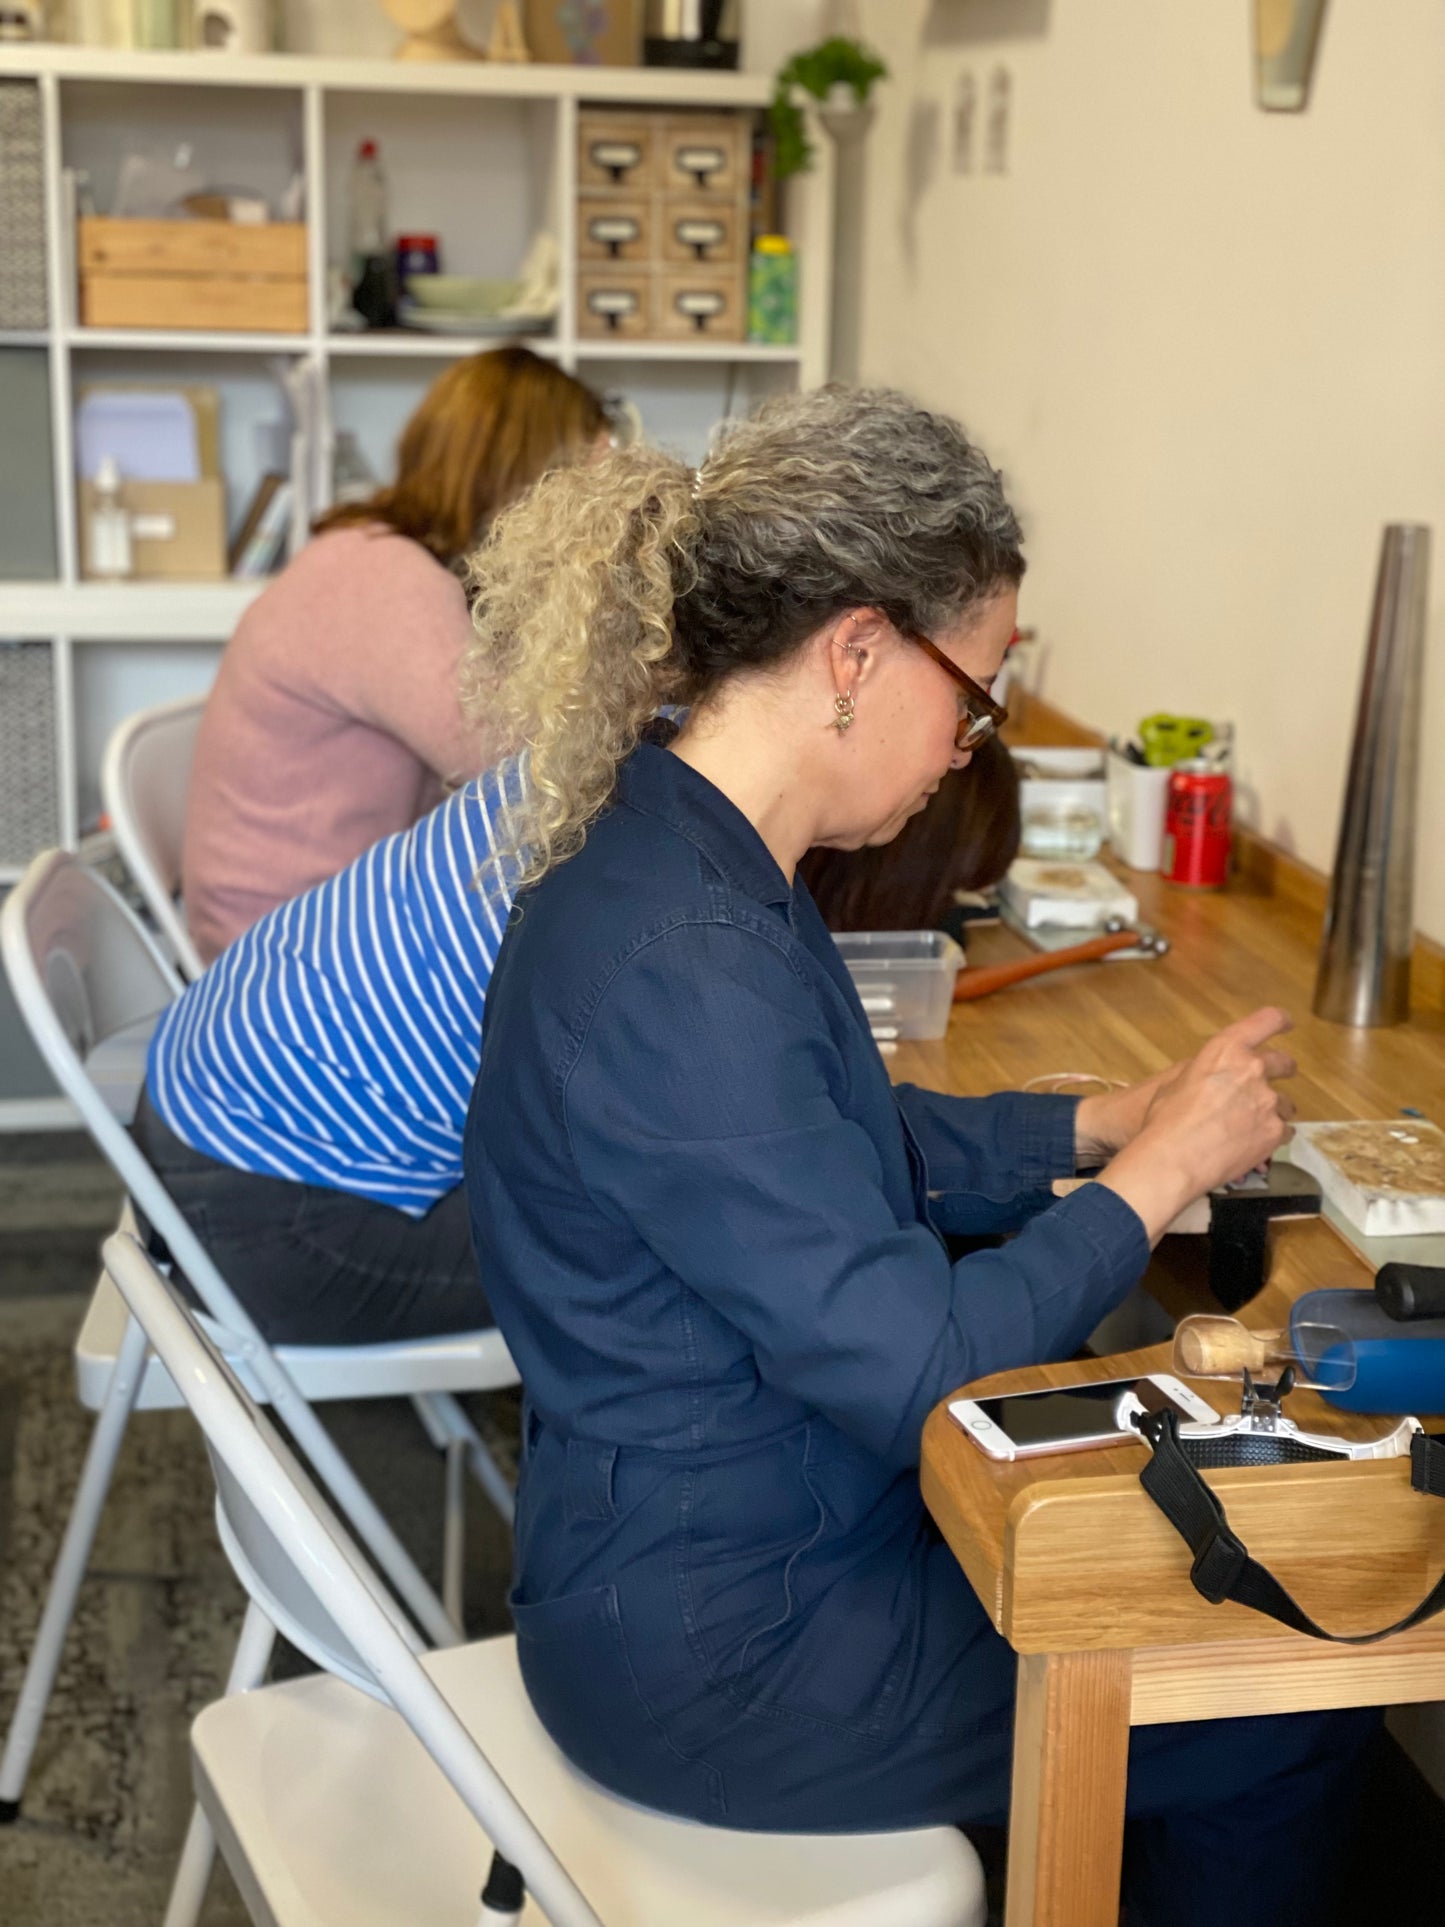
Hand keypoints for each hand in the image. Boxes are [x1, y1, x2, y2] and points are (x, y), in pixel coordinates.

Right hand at [1094, 1007, 1297, 1240]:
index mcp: (1226, 1050)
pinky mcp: (1274, 1132)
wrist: (1173, 1159)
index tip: (1286, 1024)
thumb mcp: (1176, 1083)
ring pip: (1285, 1103)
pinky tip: (1253, 1146)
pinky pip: (1284, 1132)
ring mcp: (1268, 1102)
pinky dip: (1272, 1137)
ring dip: (1274, 1110)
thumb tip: (1210, 1083)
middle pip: (1283, 1062)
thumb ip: (1204, 1075)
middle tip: (1275, 1080)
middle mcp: (1253, 1070)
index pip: (1266, 1020)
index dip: (1279, 1021)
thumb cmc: (1164, 1119)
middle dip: (1283, 1069)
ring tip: (1253, 1126)